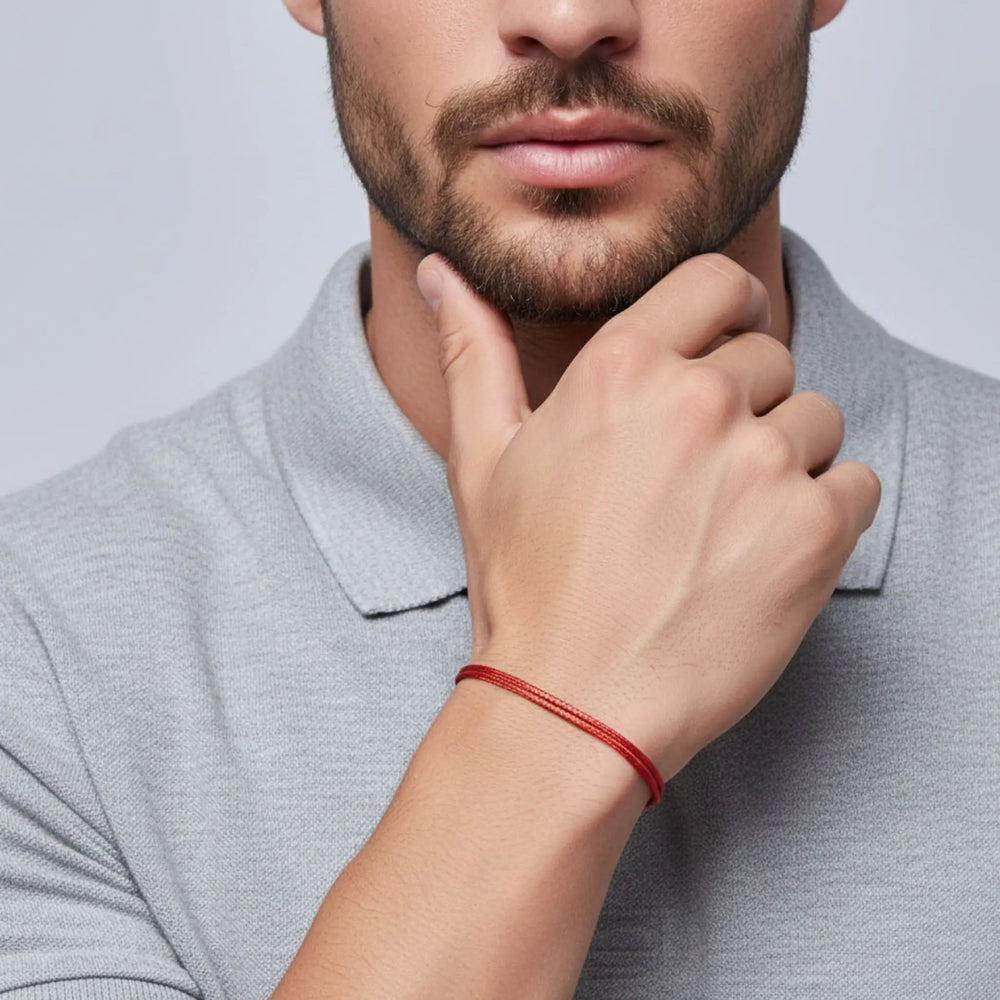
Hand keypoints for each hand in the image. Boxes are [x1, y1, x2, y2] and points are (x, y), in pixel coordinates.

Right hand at [417, 253, 880, 781]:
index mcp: (621, 366)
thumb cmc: (526, 584)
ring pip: (817, 420)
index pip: (718, 282)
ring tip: (725, 523)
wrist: (572, 701)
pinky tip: (763, 553)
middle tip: (697, 476)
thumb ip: (472, 349)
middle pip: (770, 359)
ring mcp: (761, 464)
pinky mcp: (813, 531)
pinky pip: (858, 483)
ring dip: (785, 460)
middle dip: (745, 403)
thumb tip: (438, 271)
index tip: (728, 342)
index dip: (730, 310)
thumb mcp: (481, 457)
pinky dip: (826, 512)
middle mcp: (698, 400)